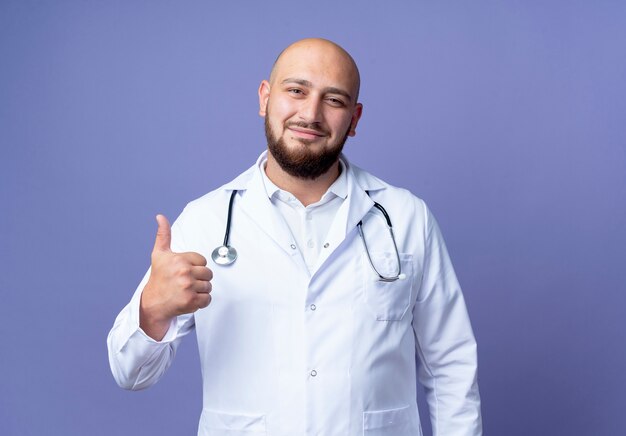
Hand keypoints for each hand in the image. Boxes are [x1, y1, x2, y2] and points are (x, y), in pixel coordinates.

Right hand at [139, 215, 212, 339]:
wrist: (153, 303)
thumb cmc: (158, 278)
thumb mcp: (159, 254)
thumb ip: (163, 235)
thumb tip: (160, 217)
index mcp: (179, 259)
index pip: (202, 261)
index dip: (195, 266)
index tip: (183, 271)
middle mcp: (184, 272)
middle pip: (208, 273)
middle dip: (199, 278)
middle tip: (185, 282)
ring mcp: (188, 287)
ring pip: (208, 286)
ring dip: (200, 290)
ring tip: (186, 290)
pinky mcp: (191, 301)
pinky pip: (208, 299)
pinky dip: (201, 301)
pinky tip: (189, 299)